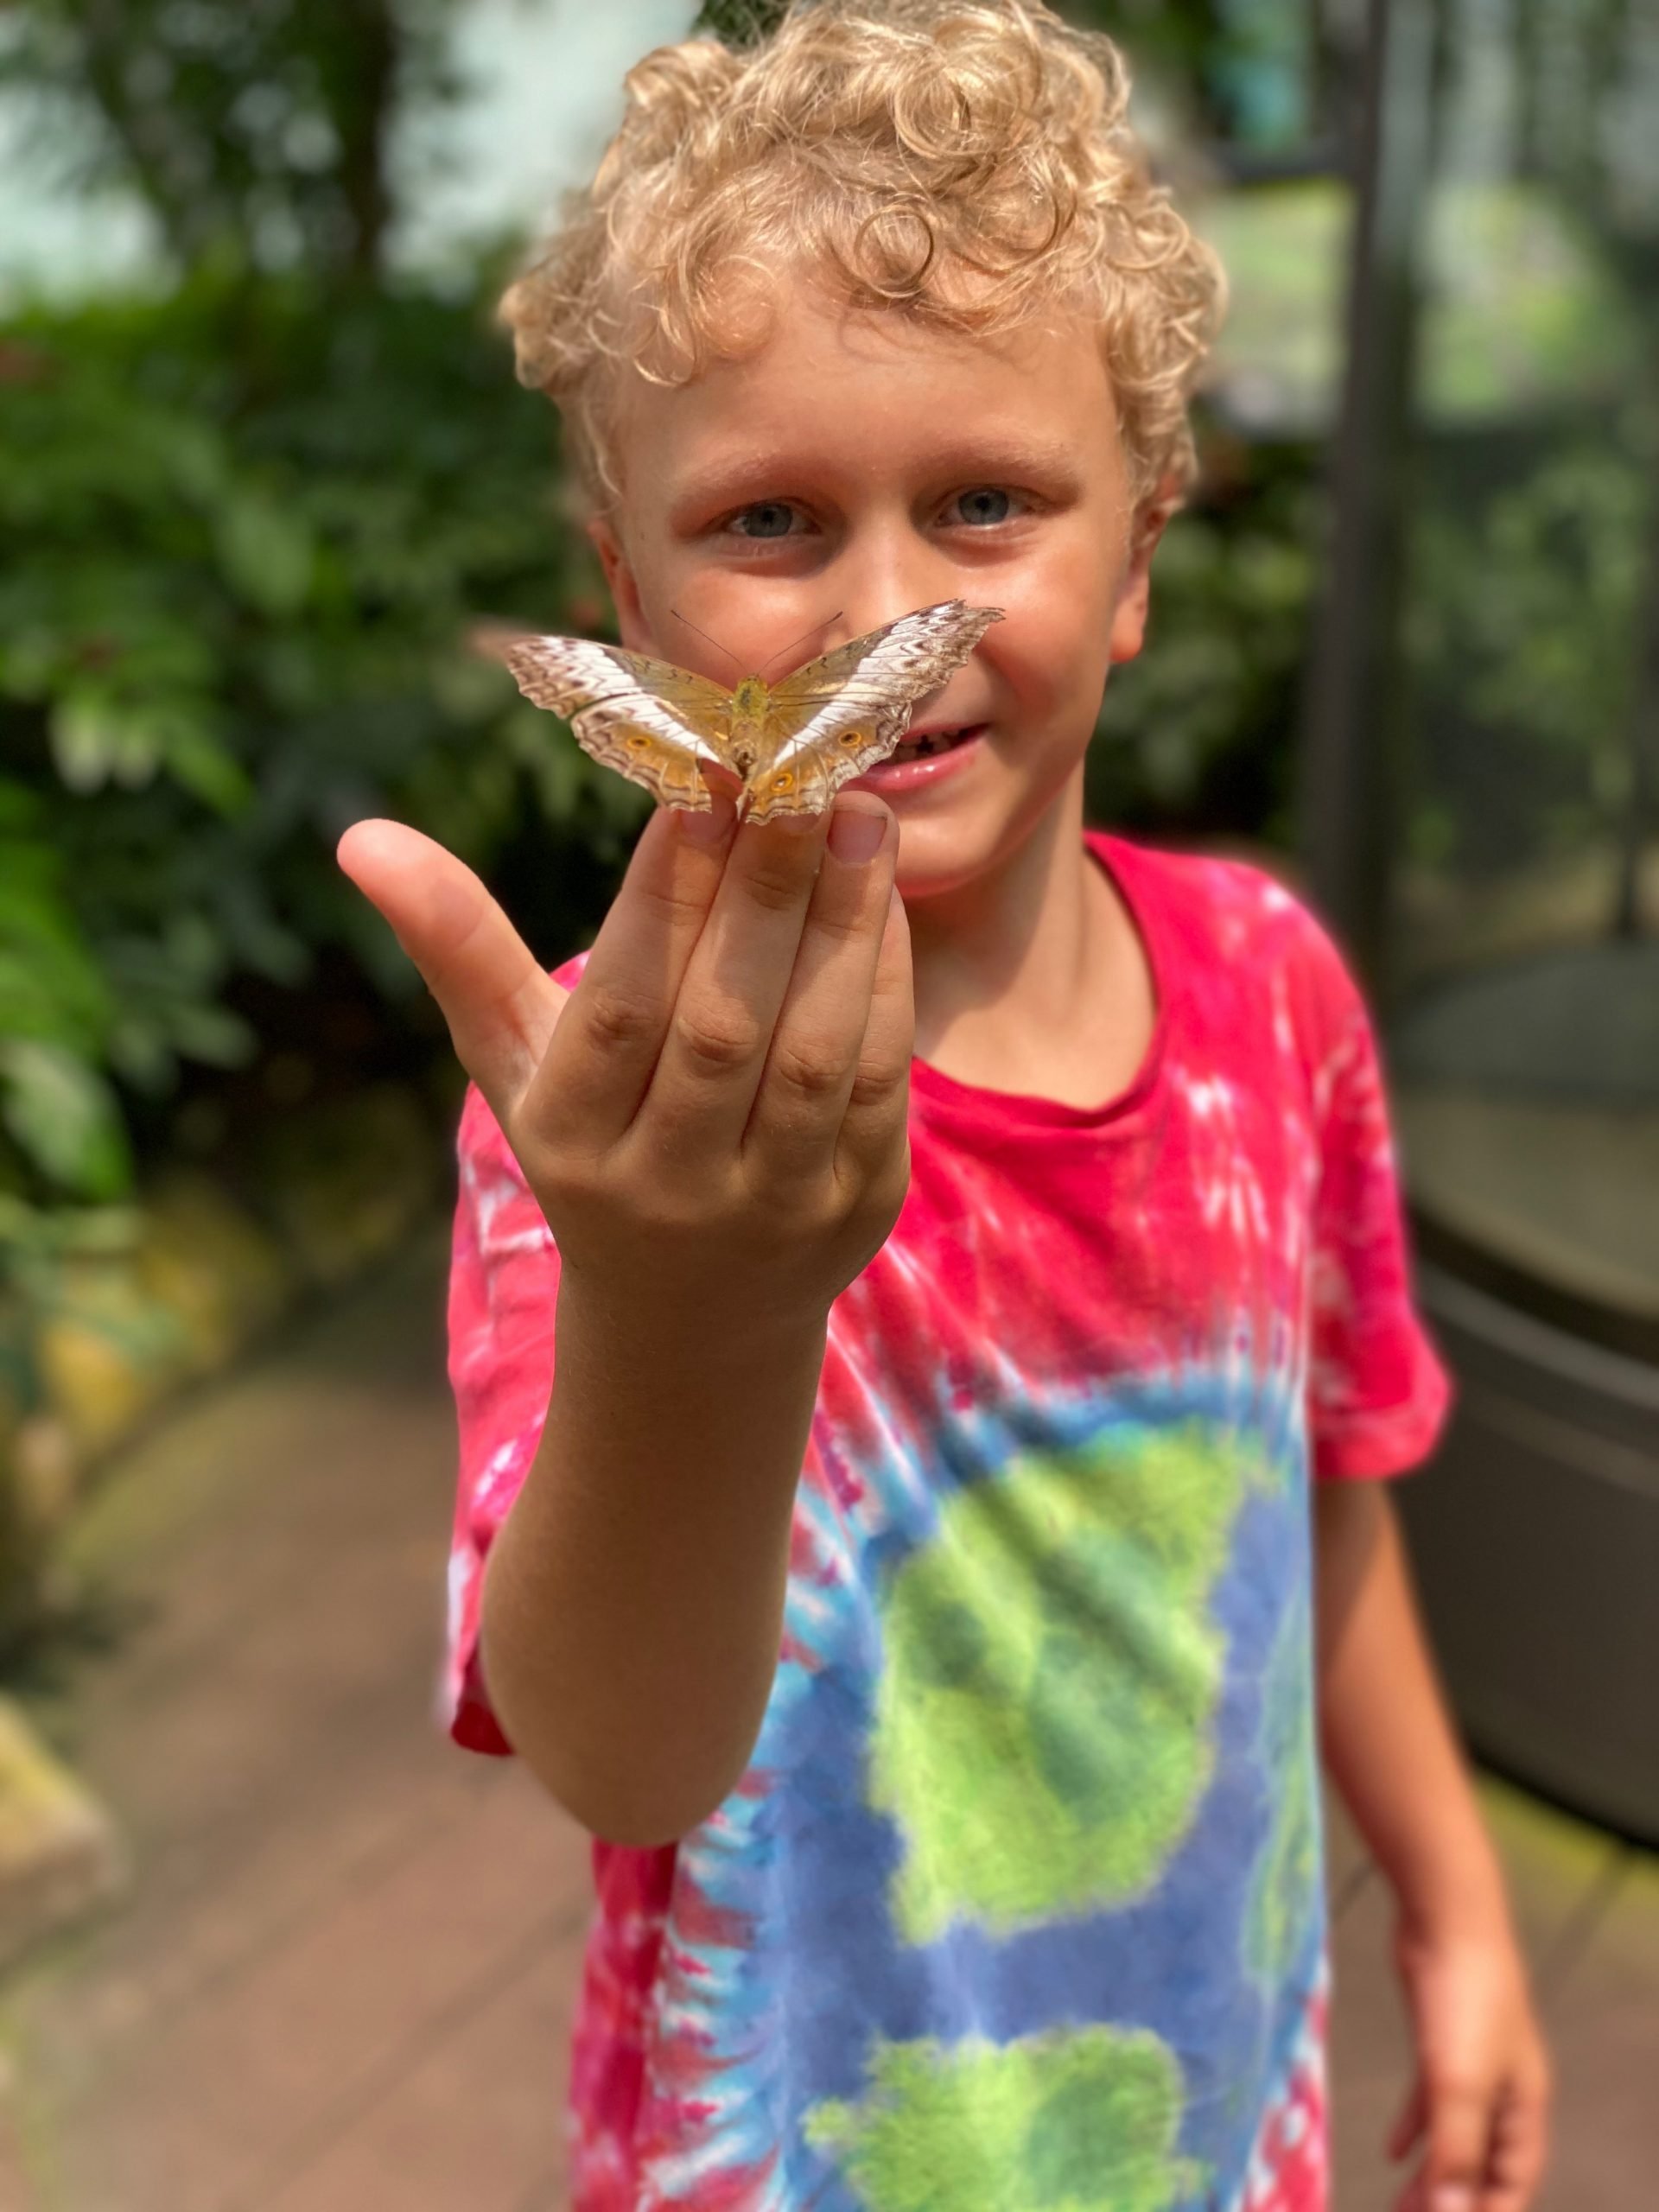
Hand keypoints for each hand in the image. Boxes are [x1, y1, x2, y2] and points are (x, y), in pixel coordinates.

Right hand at [335, 788, 911, 1334]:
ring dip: (841, 928)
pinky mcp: (857, 1211)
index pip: (621, 1011)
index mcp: (570, 1140)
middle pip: (722, 1027)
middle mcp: (667, 1186)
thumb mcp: (514, 1062)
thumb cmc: (594, 1145)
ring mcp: (770, 1207)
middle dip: (764, 892)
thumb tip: (360, 838)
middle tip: (799, 776)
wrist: (692, 1322)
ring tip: (858, 817)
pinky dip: (884, 985)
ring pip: (812, 1055)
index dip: (663, 899)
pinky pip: (878, 1086)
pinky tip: (882, 898)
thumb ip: (457, 945)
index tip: (701, 784)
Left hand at [1387, 1909, 1551, 2211]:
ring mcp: (1472, 2062)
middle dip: (1454, 2199)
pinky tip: (1391, 2151)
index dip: (1490, 2211)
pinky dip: (1413, 2128)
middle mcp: (1504, 2089)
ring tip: (1398, 2205)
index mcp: (1523, 2104)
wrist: (1446, 1916)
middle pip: (1483, 2162)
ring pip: (1454, 2134)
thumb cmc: (1465, 1998)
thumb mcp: (1459, 2082)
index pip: (1515, 2180)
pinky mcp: (1439, 2039)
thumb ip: (1456, 2151)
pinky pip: (1431, 2099)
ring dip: (1430, 2172)